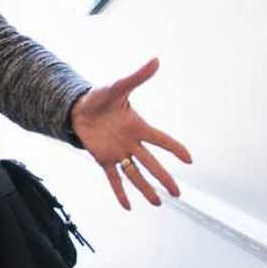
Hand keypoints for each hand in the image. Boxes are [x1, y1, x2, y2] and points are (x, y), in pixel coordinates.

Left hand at [71, 58, 192, 209]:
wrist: (77, 108)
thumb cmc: (99, 97)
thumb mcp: (118, 87)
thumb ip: (137, 77)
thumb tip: (156, 60)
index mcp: (138, 126)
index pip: (161, 140)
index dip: (175, 149)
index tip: (189, 160)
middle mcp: (131, 142)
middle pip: (151, 163)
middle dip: (164, 178)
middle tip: (178, 193)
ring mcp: (118, 153)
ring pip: (135, 174)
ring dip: (146, 189)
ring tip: (158, 203)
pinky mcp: (103, 159)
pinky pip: (114, 178)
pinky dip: (120, 192)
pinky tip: (128, 206)